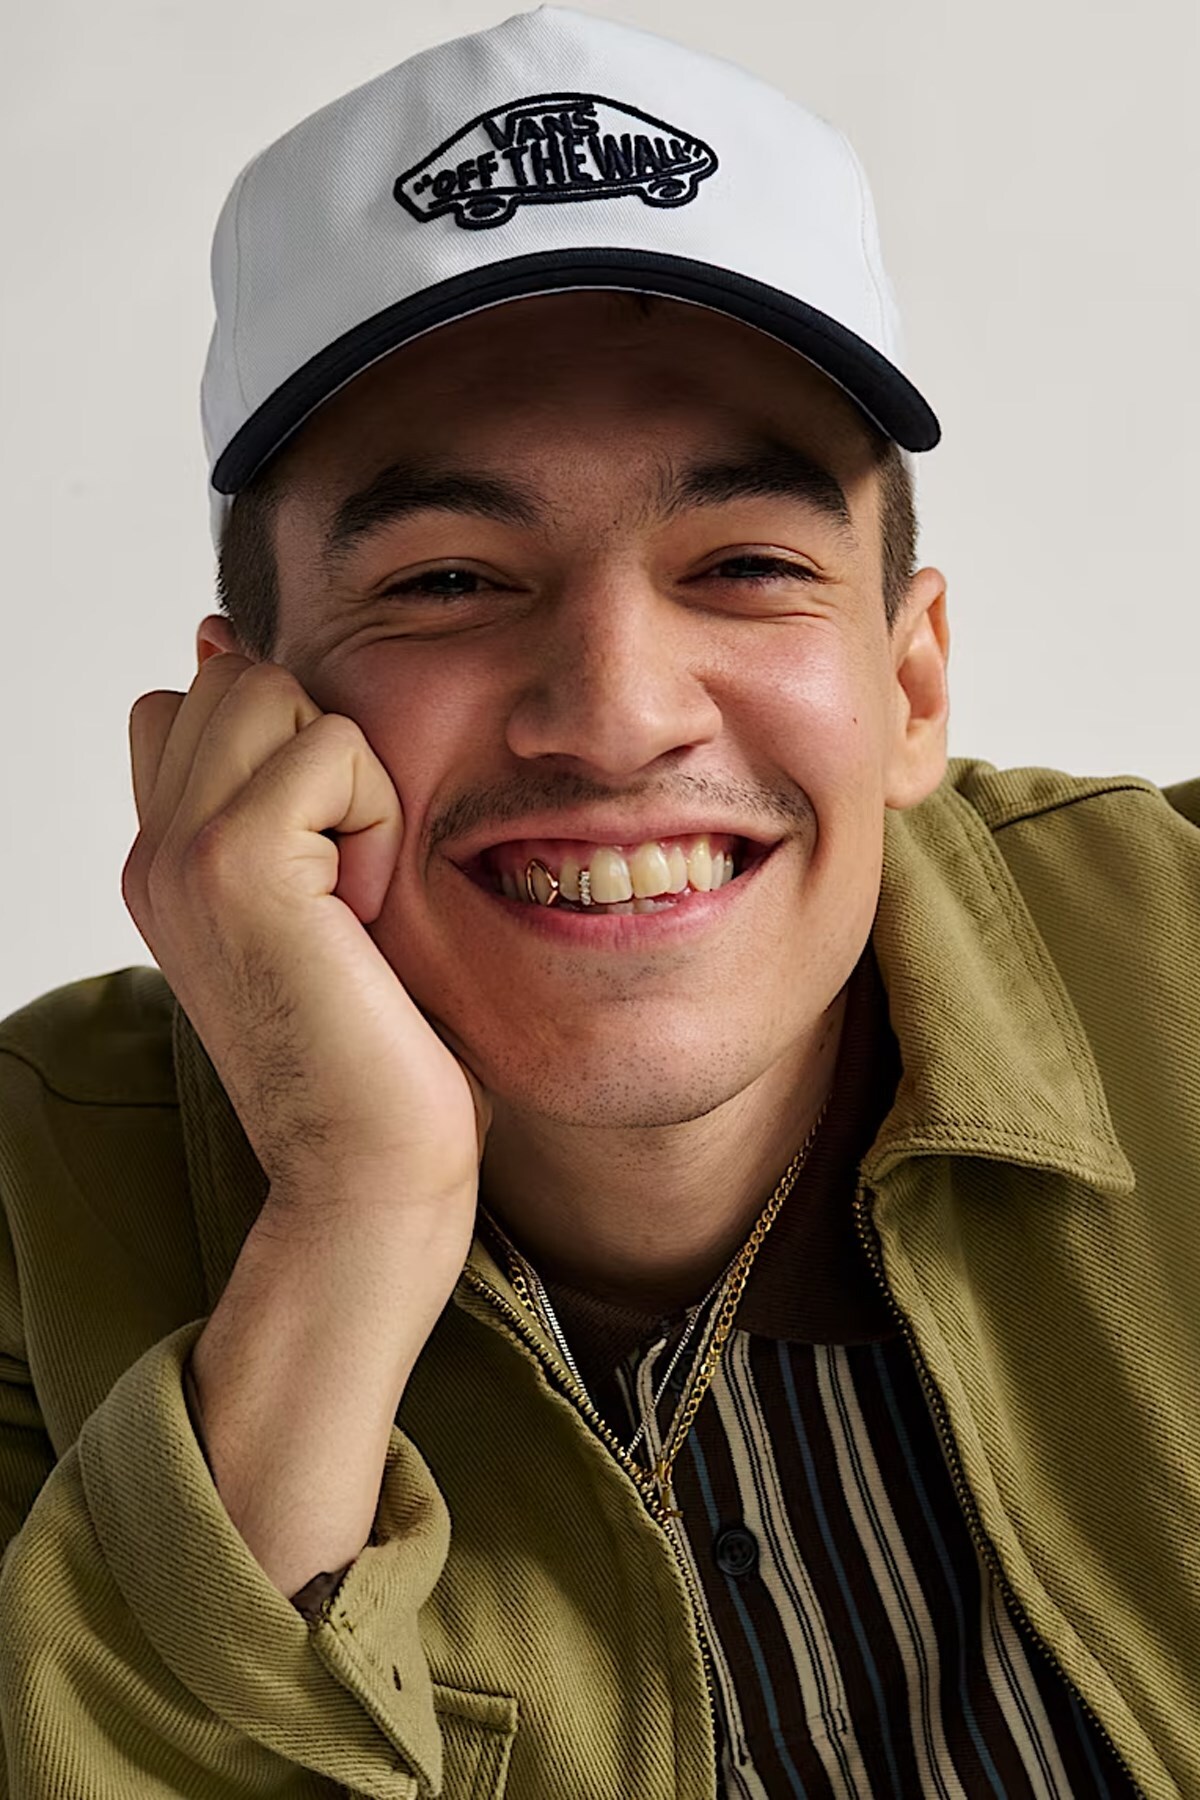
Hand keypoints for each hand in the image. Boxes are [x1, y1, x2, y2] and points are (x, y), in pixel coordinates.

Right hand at [122, 653, 488, 1224]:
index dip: (277, 744)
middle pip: (233, 679)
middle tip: (343, 874)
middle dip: (319, 747)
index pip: (190, 706)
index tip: (326, 843)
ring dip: (347, 778)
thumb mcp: (322, 905)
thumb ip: (284, 801)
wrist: (370, 1168)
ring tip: (351, 891)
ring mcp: (178, 852)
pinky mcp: (234, 857)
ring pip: (270, 691)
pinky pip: (331, 746)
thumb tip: (223, 646)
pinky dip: (377, 815)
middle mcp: (153, 853)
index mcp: (166, 864)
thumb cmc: (376, 1052)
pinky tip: (363, 910)